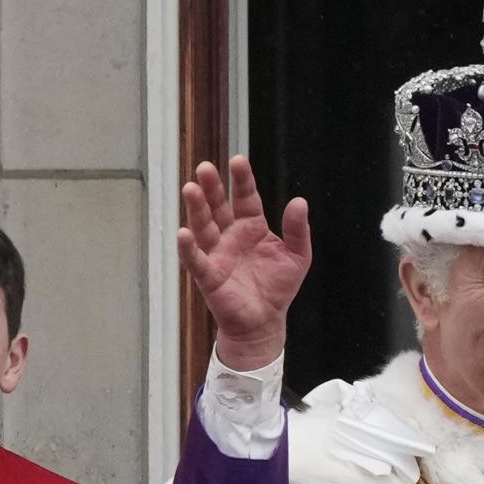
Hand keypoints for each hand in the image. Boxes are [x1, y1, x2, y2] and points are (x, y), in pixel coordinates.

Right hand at [178, 155, 310, 366]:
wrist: (265, 322)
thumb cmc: (278, 288)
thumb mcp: (298, 256)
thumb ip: (298, 230)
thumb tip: (300, 202)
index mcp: (252, 227)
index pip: (246, 197)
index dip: (242, 180)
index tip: (238, 160)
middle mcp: (230, 235)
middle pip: (218, 206)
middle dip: (211, 188)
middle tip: (204, 168)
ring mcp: (217, 253)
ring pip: (203, 226)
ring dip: (196, 209)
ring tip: (190, 189)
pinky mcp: (208, 275)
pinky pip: (196, 259)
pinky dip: (189, 247)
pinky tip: (184, 233)